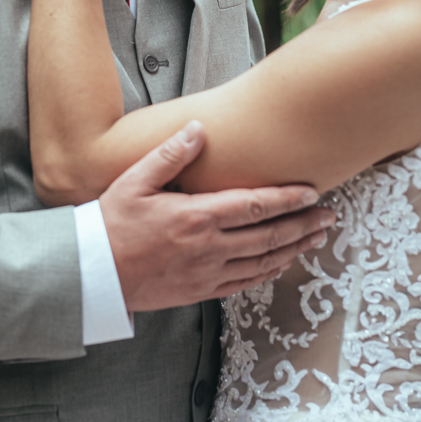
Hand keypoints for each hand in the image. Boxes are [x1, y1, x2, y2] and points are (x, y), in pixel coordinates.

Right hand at [99, 121, 335, 310]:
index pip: (253, 207)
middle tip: (329, 217)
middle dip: (303, 225)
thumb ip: (169, 154)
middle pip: (268, 236)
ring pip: (262, 262)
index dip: (287, 199)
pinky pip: (244, 284)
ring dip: (293, 249)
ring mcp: (206, 274)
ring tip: (316, 238)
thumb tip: (198, 129)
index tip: (311, 192)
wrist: (92, 274)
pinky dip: (268, 272)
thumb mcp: (134, 180)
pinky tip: (280, 263)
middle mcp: (208, 248)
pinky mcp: (199, 291)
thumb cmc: (111, 225)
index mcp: (195, 217)